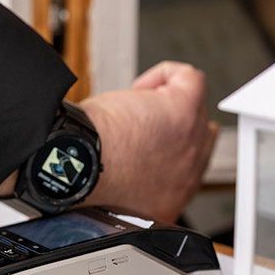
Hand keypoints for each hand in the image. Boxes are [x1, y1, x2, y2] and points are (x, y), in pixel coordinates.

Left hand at [78, 61, 218, 221]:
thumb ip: (134, 179)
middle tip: (136, 122)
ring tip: (131, 107)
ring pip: (193, 107)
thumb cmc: (83, 175)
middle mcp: (185, 175)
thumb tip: (131, 156)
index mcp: (168, 200)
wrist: (79, 165)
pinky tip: (139, 88)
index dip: (169, 146)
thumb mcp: (115, 188)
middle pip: (195, 135)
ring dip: (161, 101)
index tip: (148, 138)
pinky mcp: (185, 110)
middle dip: (169, 122)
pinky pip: (190, 79)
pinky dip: (164, 75)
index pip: (187, 167)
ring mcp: (191, 143)